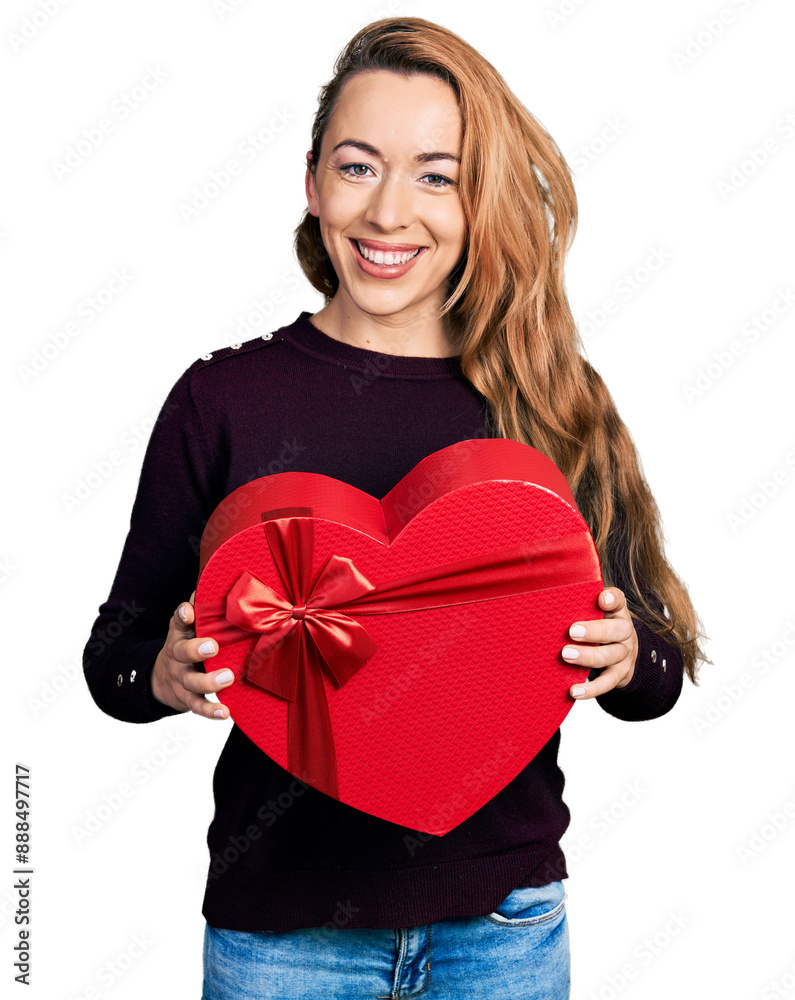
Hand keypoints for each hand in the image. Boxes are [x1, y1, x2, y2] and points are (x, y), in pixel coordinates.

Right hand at [150, 589, 234, 718]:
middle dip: (196, 648)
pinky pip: (198, 706)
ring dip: (209, 681)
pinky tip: (225, 712)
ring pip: (192, 681)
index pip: (178, 622)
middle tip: (212, 646)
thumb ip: (201, 608)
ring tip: (227, 677)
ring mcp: (182, 678)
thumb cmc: (186, 644)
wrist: (161, 679)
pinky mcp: (187, 698)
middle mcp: (177, 656)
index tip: (190, 612)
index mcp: (179, 634)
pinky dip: (211, 710)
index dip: (183, 616)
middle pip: (182, 651)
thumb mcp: (188, 626)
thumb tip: (213, 581)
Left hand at [561, 588, 637, 699]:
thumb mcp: (595, 616)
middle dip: (595, 631)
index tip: (601, 599)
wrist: (623, 657)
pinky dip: (591, 689)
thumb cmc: (599, 629)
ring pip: (611, 656)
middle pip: (618, 630)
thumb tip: (545, 603)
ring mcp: (623, 655)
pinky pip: (607, 683)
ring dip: (588, 656)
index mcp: (616, 613)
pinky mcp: (619, 675)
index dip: (612, 599)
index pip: (619, 601)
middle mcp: (624, 633)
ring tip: (566, 655)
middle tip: (572, 632)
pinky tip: (574, 691)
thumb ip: (579, 608)